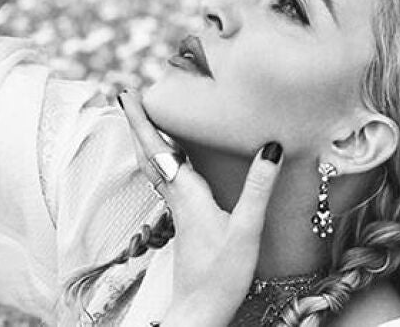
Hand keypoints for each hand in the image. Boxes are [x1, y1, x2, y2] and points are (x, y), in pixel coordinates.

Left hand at [118, 90, 283, 326]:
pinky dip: (162, 161)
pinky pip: (167, 182)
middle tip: (127, 97)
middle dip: (138, 124)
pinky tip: (171, 164)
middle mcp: (178, 199)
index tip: (127, 94)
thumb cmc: (221, 275)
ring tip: (143, 120)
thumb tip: (271, 148)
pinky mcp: (185, 223)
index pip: (159, 149)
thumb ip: (258, 189)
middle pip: (150, 154)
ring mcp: (178, 212)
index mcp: (188, 195)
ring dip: (147, 141)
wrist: (199, 311)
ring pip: (156, 168)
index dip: (142, 120)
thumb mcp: (246, 230)